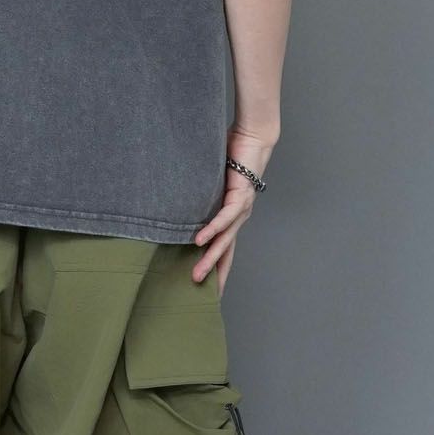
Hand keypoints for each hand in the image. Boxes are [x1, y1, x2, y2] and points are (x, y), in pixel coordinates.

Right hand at [191, 127, 272, 294]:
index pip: (225, 249)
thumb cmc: (232, 156)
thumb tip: (180, 203)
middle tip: (202, 295)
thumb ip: (201, 194)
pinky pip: (223, 217)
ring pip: (224, 240)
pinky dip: (211, 230)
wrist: (253, 138)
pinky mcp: (239, 196)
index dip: (219, 270)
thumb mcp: (212, 182)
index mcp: (232, 217)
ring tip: (196, 274)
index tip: (212, 292)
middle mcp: (238, 217)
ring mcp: (240, 209)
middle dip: (214, 274)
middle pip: (226, 252)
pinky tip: (199, 241)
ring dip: (209, 258)